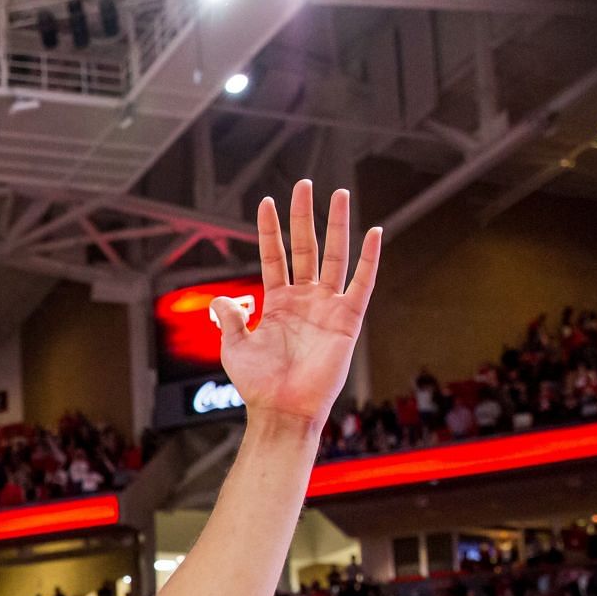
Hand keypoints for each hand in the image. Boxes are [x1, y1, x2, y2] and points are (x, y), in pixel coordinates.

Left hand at [212, 181, 381, 429]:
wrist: (282, 410)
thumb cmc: (258, 385)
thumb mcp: (234, 348)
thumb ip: (229, 319)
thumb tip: (224, 298)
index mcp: (277, 302)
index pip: (274, 255)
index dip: (270, 230)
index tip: (267, 202)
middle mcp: (304, 299)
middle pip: (305, 247)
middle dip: (303, 216)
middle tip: (303, 185)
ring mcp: (327, 306)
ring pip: (334, 256)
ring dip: (336, 226)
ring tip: (339, 194)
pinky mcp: (348, 319)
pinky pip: (362, 283)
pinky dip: (369, 259)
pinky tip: (373, 232)